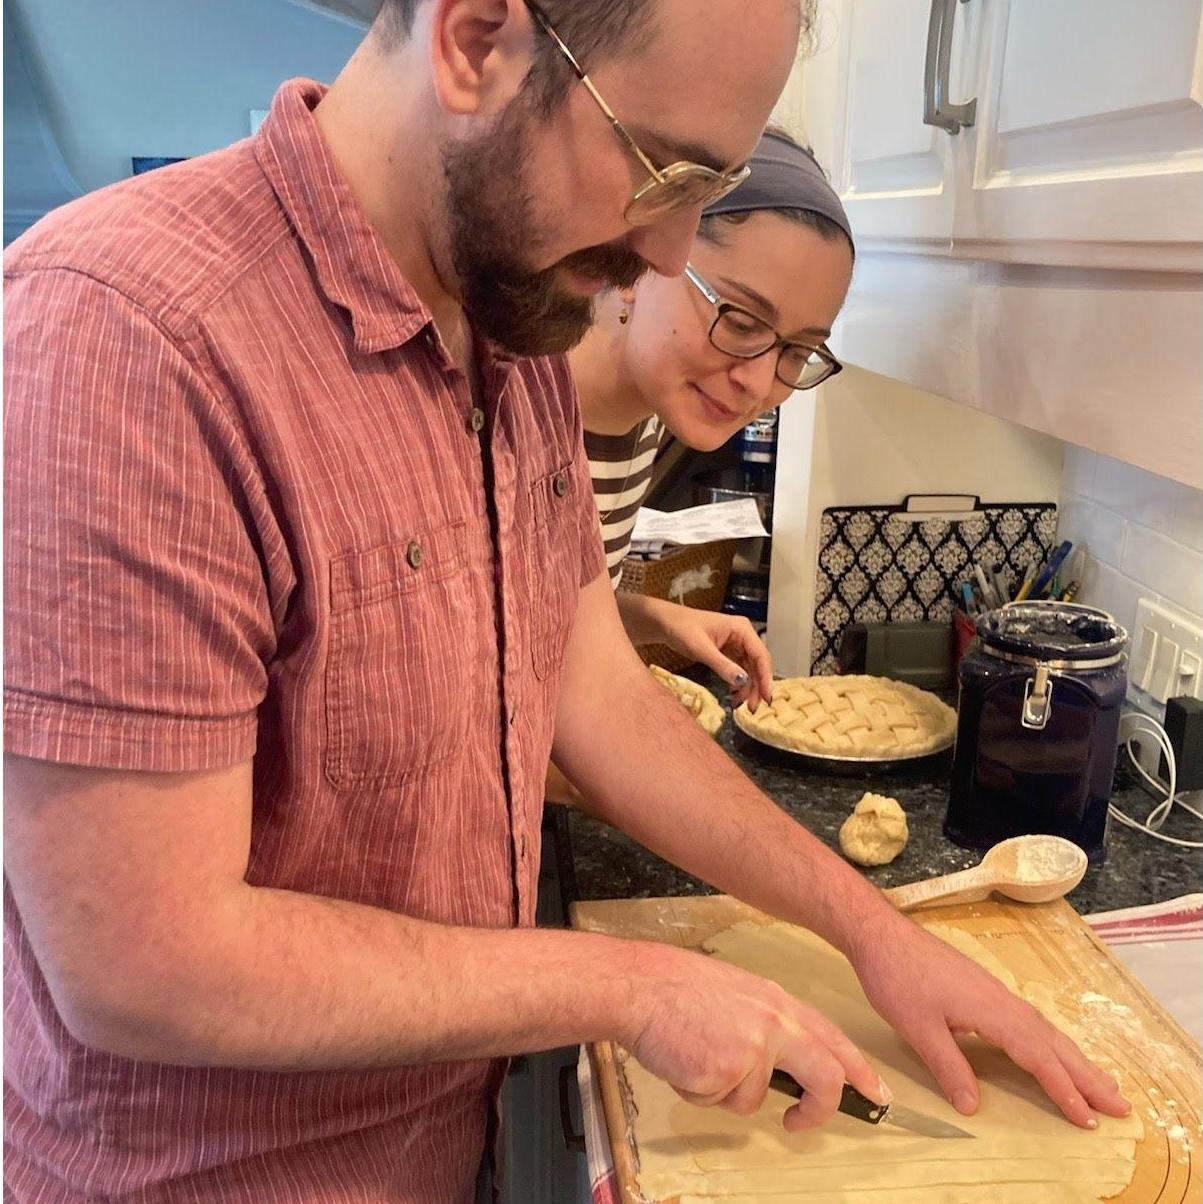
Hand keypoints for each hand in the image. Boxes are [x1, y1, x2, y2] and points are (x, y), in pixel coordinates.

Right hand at [623, 942, 888, 1130]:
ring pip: (752, 1100)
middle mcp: (773, 1024)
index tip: (876, 1093)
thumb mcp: (737, 992)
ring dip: (723, 1092)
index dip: (859, 1069)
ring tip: (696, 1055)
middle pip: (823, 1077)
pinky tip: (683, 1059)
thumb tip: (782, 1066)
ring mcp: (751, 1049)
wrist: (641, 986)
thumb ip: (767, 1023)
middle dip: (818, 1109)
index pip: (833, 1039)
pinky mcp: (725, 1072)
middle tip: (799, 1121)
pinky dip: (697, 1091)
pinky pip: (717, 1102)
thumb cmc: (678, 988)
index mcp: (777, 1002)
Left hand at [647, 600, 772, 709]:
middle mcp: (743, 635)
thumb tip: (743, 681)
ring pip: (750, 669)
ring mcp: (736, 644)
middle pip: (758, 664)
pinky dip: (738, 683)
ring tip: (742, 705)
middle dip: (757, 686)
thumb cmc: (682, 628)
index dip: (765, 677)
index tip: (766, 697)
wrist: (667, 624)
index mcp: (742, 629)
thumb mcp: (702, 649)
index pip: (761, 655)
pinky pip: (739, 669)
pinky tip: (734, 695)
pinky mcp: (729, 652)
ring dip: (748, 687)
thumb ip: (723, 665)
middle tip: (752, 707)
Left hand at [851, 914, 1130, 1127]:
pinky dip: (1049, 1040)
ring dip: (1073, 1057)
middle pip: (1053, 1041)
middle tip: (1121, 1106)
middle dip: (1087, 1075)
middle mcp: (1001, 998)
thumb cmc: (895, 977)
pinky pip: (1028, 1018)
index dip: (1063, 1090)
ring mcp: (993, 990)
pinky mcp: (981, 986)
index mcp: (991, 1010)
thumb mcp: (917, 1028)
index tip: (1089, 1120)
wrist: (879, 932)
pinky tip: (1051, 1049)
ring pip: (1043, 1028)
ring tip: (1101, 1083)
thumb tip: (974, 1107)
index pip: (1037, 1056)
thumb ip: (948, 1066)